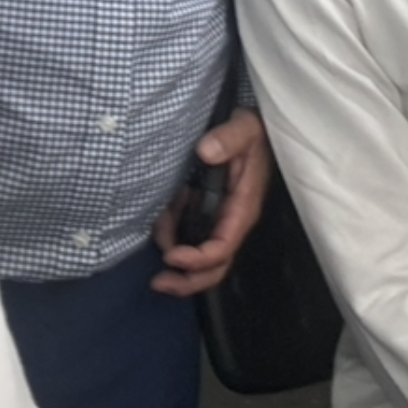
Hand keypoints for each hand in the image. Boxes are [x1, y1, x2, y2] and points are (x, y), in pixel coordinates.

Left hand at [150, 107, 270, 296]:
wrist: (251, 125)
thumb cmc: (251, 129)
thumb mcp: (246, 128)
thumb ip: (229, 138)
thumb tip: (206, 151)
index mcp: (242, 208)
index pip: (222, 248)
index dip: (198, 259)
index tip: (171, 255)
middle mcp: (231, 220)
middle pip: (214, 266)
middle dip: (187, 280)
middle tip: (157, 282)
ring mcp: (219, 217)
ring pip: (199, 253)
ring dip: (174, 251)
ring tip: (156, 229)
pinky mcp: (207, 208)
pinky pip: (189, 230)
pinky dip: (172, 231)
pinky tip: (163, 214)